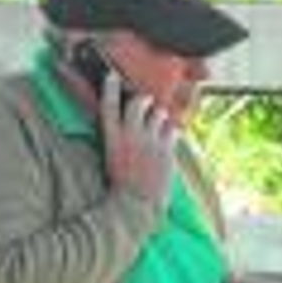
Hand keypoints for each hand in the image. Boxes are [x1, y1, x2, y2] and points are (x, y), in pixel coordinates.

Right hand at [101, 75, 176, 213]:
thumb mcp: (111, 159)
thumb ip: (117, 139)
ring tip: (161, 117)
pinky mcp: (166, 151)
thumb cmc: (122, 186)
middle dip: (143, 99)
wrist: (138, 205)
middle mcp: (130, 135)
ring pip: (158, 115)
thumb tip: (124, 126)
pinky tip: (172, 133)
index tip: (112, 77)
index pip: (109, 104)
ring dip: (160, 114)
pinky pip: (172, 130)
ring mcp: (150, 142)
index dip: (110, 87)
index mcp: (112, 137)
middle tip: (147, 100)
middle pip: (137, 104)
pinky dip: (172, 130)